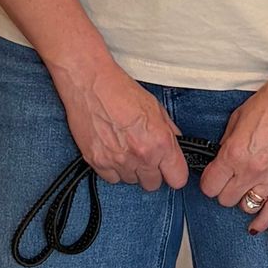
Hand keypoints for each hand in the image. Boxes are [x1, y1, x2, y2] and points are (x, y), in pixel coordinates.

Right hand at [48, 53, 187, 191]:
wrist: (90, 83)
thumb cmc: (121, 91)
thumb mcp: (156, 108)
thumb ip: (169, 132)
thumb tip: (176, 147)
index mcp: (160, 142)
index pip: (177, 179)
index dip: (174, 173)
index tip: (169, 169)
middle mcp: (141, 155)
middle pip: (153, 184)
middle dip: (151, 172)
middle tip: (144, 154)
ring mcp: (118, 161)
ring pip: (131, 181)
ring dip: (131, 170)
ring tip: (125, 147)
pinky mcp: (97, 161)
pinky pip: (111, 179)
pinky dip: (113, 169)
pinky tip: (112, 151)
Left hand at [202, 58, 267, 234]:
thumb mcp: (239, 117)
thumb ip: (227, 142)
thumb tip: (222, 157)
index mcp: (234, 153)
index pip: (209, 186)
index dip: (208, 181)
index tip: (212, 176)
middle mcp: (251, 170)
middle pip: (225, 199)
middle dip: (223, 190)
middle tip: (228, 179)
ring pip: (246, 206)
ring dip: (242, 199)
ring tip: (244, 188)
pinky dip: (262, 221)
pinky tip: (255, 226)